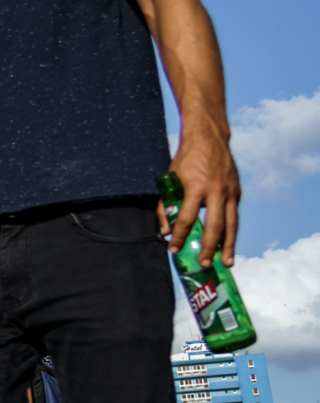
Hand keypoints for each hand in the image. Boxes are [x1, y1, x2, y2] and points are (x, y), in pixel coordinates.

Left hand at [165, 132, 240, 266]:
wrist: (209, 139)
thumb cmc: (186, 160)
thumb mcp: (170, 180)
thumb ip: (166, 205)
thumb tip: (165, 231)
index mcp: (196, 187)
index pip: (186, 218)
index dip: (179, 236)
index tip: (174, 249)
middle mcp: (216, 191)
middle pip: (214, 225)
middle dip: (209, 247)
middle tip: (205, 263)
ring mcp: (231, 192)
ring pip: (232, 224)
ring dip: (229, 245)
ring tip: (227, 262)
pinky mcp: (238, 192)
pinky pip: (234, 216)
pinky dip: (232, 231)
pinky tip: (229, 244)